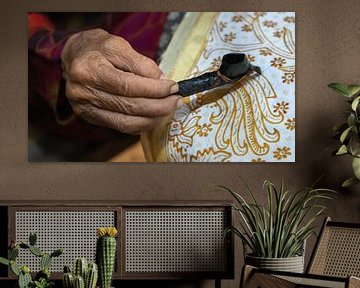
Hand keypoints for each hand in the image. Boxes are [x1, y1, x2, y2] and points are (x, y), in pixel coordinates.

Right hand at [61, 28, 180, 133]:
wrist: (73, 58)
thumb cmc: (97, 48)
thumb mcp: (118, 45)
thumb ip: (141, 63)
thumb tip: (162, 81)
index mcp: (89, 70)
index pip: (128, 86)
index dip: (154, 89)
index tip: (173, 87)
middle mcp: (83, 92)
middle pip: (129, 106)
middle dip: (159, 106)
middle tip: (176, 101)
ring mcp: (85, 108)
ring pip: (126, 122)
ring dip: (153, 119)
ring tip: (169, 110)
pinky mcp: (91, 117)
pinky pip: (121, 127)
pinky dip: (141, 125)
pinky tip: (154, 117)